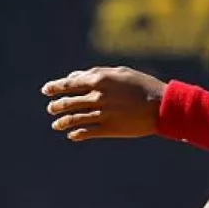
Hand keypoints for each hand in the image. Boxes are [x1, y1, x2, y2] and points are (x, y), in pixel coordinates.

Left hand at [42, 66, 165, 140]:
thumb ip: (96, 72)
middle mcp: (98, 96)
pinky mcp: (108, 129)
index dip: (55, 87)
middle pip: (69, 102)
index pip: (70, 84)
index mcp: (100, 79)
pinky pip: (86, 133)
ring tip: (56, 124)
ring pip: (74, 119)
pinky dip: (76, 134)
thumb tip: (76, 77)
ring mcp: (102, 113)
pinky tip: (72, 135)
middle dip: (56, 106)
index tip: (46, 90)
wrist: (161, 106)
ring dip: (62, 122)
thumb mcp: (120, 72)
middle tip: (51, 108)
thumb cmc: (142, 85)